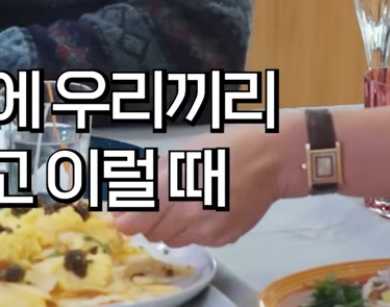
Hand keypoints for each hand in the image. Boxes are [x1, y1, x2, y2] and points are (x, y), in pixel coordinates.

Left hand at [113, 124, 287, 247]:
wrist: (269, 160)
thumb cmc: (227, 147)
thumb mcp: (182, 154)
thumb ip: (153, 177)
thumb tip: (127, 192)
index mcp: (175, 186)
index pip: (135, 219)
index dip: (124, 218)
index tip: (121, 214)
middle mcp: (190, 213)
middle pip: (151, 233)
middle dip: (146, 220)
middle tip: (153, 204)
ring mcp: (208, 229)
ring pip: (172, 240)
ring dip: (168, 226)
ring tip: (181, 203)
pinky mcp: (223, 238)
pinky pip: (196, 241)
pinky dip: (192, 229)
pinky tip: (202, 208)